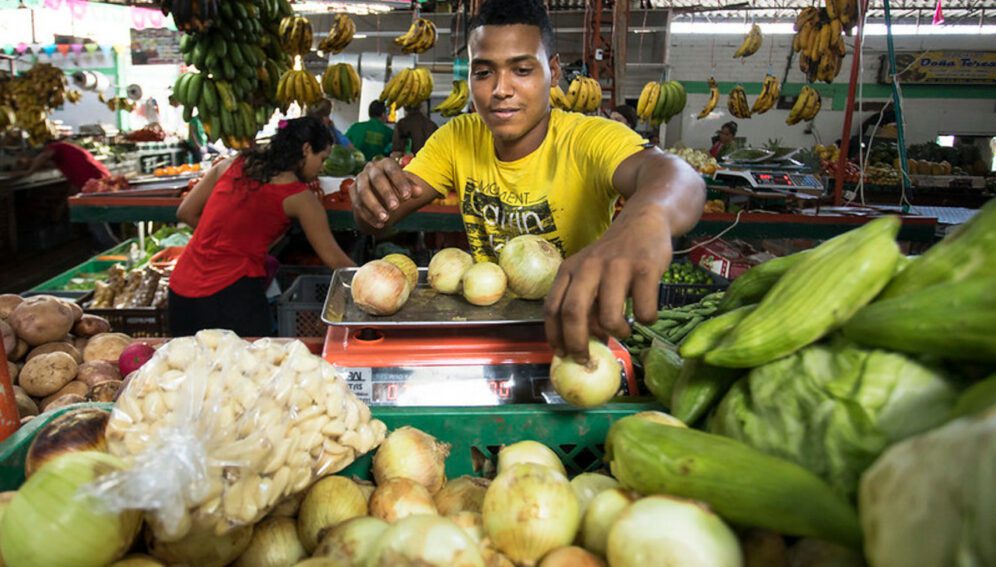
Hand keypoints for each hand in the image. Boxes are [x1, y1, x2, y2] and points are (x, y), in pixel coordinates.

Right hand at [349, 157, 423, 229]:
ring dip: (374, 207)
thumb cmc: (396, 187)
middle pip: (377, 180)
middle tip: (395, 207)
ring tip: (386, 219)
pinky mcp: (352, 192)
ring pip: (364, 193)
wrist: (379, 192)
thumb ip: (412, 188)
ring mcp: (359, 179)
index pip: (393, 170)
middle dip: (386, 193)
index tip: (408, 196)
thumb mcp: (406, 186)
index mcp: (386, 164)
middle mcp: (371, 169)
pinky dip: (369, 216)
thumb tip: (420, 192)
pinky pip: (358, 204)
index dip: (400, 182)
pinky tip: (380, 224)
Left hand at [543, 212, 671, 362]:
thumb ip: (584, 304)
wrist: (644, 222)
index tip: (563, 354)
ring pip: (608, 316)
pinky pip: (643, 309)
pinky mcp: (645, 268)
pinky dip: (645, 320)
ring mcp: (617, 266)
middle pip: (572, 313)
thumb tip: (584, 345)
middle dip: (578, 344)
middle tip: (588, 359)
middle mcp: (588, 267)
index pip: (551, 308)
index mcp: (569, 270)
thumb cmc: (613, 257)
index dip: (554, 336)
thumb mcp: (589, 274)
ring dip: (617, 332)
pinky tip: (646, 314)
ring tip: (624, 331)